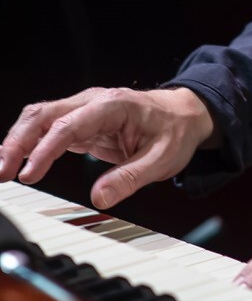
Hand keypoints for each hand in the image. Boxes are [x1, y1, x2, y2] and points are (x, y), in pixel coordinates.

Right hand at [0, 86, 216, 209]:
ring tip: (1, 170)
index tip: (28, 174)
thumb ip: (130, 178)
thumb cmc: (174, 131)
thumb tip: (99, 198)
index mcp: (113, 105)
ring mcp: (84, 110)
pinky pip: (47, 130)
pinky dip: (28, 144)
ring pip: (40, 119)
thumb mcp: (162, 159)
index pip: (69, 125)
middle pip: (44, 115)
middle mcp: (93, 102)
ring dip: (17, 141)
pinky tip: (16, 163)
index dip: (45, 149)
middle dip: (18, 142)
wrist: (184, 114)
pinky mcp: (80, 124)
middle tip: (2, 172)